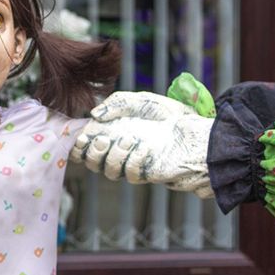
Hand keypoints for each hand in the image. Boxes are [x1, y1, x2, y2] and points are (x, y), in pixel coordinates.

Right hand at [74, 94, 215, 196]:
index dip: (78, 143)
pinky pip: (131, 174)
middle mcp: (119, 150)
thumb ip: (117, 103)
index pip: (87, 144)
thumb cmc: (170, 116)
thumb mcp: (142, 101)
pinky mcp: (147, 173)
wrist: (196, 132)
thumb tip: (94, 114)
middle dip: (90, 153)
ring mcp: (132, 163)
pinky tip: (145, 148)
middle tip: (99, 140)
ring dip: (113, 156)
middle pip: (92, 162)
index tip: (81, 134)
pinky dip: (133, 161)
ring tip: (128, 139)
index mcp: (113, 132)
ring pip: (109, 171)